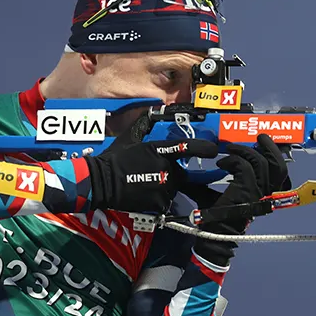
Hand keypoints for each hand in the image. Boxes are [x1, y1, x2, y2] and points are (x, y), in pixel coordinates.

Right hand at [85, 113, 218, 214]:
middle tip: (154, 175)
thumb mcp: (130, 137)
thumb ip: (145, 126)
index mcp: (160, 150)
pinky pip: (166, 201)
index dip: (204, 148)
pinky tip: (145, 195)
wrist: (101, 182)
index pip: (188, 147)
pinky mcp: (160, 203)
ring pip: (174, 188)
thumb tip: (152, 113)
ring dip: (166, 187)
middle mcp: (167, 168)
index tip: (214, 150)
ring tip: (146, 185)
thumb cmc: (114, 159)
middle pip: (182, 173)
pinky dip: (159, 200)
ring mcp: (165, 187)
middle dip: (174, 174)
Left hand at [185, 134, 291, 263]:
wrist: (212, 236)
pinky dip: (231, 161)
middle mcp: (264, 193)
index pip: (279, 172)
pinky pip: (243, 167)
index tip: (261, 144)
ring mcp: (257, 193)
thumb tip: (198, 171)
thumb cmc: (215, 218)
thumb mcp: (218, 194)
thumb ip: (216, 181)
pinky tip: (221, 164)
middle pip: (279, 166)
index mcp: (262, 193)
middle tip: (258, 138)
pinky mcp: (246, 191)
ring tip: (230, 148)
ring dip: (243, 151)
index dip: (274, 155)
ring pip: (261, 162)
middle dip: (270, 147)